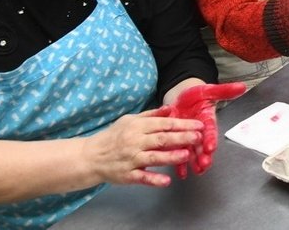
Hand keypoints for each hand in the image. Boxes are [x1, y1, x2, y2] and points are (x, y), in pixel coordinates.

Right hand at [82, 108, 204, 187]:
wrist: (90, 156)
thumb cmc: (113, 136)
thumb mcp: (130, 120)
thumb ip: (151, 115)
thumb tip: (170, 108)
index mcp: (137, 127)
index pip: (163, 124)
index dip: (182, 124)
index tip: (198, 125)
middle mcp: (135, 142)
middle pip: (161, 139)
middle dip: (181, 138)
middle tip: (198, 137)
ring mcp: (131, 159)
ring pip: (154, 157)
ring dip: (171, 156)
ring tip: (187, 154)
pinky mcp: (127, 175)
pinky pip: (142, 177)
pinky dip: (154, 179)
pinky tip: (167, 181)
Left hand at [162, 83, 246, 177]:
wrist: (180, 97)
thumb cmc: (195, 95)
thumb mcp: (209, 90)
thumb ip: (225, 90)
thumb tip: (242, 86)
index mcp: (207, 121)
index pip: (210, 131)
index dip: (211, 140)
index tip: (210, 148)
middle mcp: (199, 132)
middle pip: (202, 146)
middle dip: (204, 156)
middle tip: (204, 165)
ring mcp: (188, 138)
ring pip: (192, 152)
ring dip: (194, 162)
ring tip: (197, 171)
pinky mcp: (176, 142)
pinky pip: (178, 154)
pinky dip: (180, 165)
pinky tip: (182, 174)